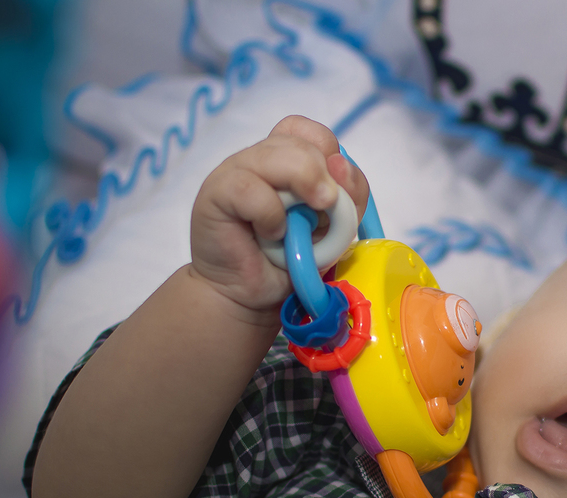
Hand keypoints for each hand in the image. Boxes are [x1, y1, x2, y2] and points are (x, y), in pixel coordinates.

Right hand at [190, 115, 370, 319]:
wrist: (250, 295)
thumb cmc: (290, 260)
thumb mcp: (334, 229)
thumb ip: (350, 197)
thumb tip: (341, 167)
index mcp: (288, 159)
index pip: (312, 133)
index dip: (331, 156)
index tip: (336, 193)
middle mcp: (261, 158)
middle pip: (300, 144)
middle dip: (322, 179)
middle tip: (321, 213)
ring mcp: (236, 169)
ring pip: (276, 157)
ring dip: (300, 193)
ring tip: (294, 227)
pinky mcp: (216, 191)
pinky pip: (250, 189)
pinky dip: (270, 215)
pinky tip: (270, 234)